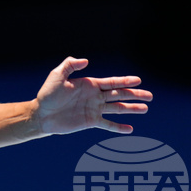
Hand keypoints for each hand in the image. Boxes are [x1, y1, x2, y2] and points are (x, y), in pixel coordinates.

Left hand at [34, 57, 151, 134]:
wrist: (41, 114)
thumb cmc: (47, 94)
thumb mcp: (57, 75)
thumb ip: (70, 65)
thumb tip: (85, 60)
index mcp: (90, 85)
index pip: (112, 82)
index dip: (125, 81)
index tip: (138, 80)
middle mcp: (94, 97)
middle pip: (119, 95)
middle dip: (134, 95)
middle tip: (150, 96)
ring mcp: (94, 109)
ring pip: (117, 108)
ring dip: (131, 109)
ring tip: (145, 109)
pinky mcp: (90, 122)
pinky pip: (107, 124)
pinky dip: (118, 127)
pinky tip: (130, 129)